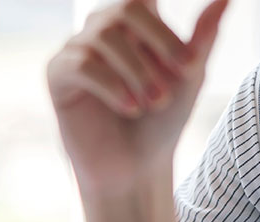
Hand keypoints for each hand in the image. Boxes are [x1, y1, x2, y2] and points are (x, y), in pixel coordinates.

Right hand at [47, 0, 226, 190]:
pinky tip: (130, 108)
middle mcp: (103, 32)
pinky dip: (111, 85)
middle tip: (183, 72)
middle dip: (159, 40)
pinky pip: (81, 64)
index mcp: (137, 26)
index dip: (159, 20)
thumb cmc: (162, 122)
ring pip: (104, 37)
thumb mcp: (189, 77)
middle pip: (125, 7)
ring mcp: (77, 51)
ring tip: (154, 102)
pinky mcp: (57, 75)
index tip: (183, 54)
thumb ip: (202, 38)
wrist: (134, 167)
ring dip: (137, 70)